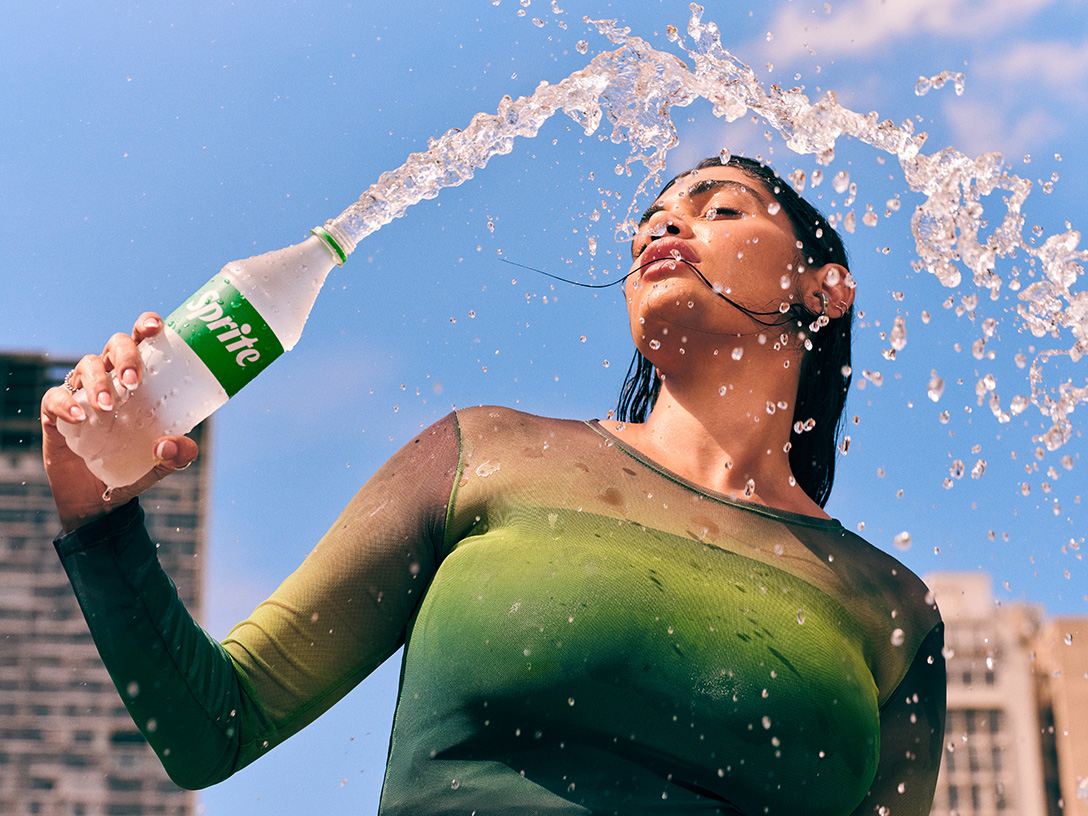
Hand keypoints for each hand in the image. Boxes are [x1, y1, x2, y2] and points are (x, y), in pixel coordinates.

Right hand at [41, 312, 199, 531]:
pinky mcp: (56, 413)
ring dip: (98, 381)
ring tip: (108, 407)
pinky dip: (66, 403)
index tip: (154, 329)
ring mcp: (83, 392)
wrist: (100, 497)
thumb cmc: (135, 466)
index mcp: (140, 379)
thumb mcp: (164, 463)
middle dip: (125, 355)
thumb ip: (179, 455)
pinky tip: (81, 417)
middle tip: (134, 382)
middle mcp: (112, 378)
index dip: (146, 326)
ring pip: (87, 365)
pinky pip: (55, 396)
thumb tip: (172, 444)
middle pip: (115, 345)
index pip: (142, 341)